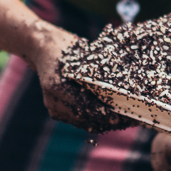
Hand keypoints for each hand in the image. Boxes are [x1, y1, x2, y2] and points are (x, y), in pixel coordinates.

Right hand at [0, 0, 126, 132]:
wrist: (41, 49)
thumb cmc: (65, 47)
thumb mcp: (81, 53)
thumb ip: (96, 68)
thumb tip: (124, 76)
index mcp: (57, 85)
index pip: (84, 105)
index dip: (102, 112)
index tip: (118, 115)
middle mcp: (53, 100)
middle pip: (84, 118)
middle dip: (107, 121)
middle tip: (128, 121)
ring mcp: (53, 107)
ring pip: (82, 123)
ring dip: (103, 123)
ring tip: (125, 122)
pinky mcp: (57, 110)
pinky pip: (78, 120)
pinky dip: (95, 121)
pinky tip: (111, 119)